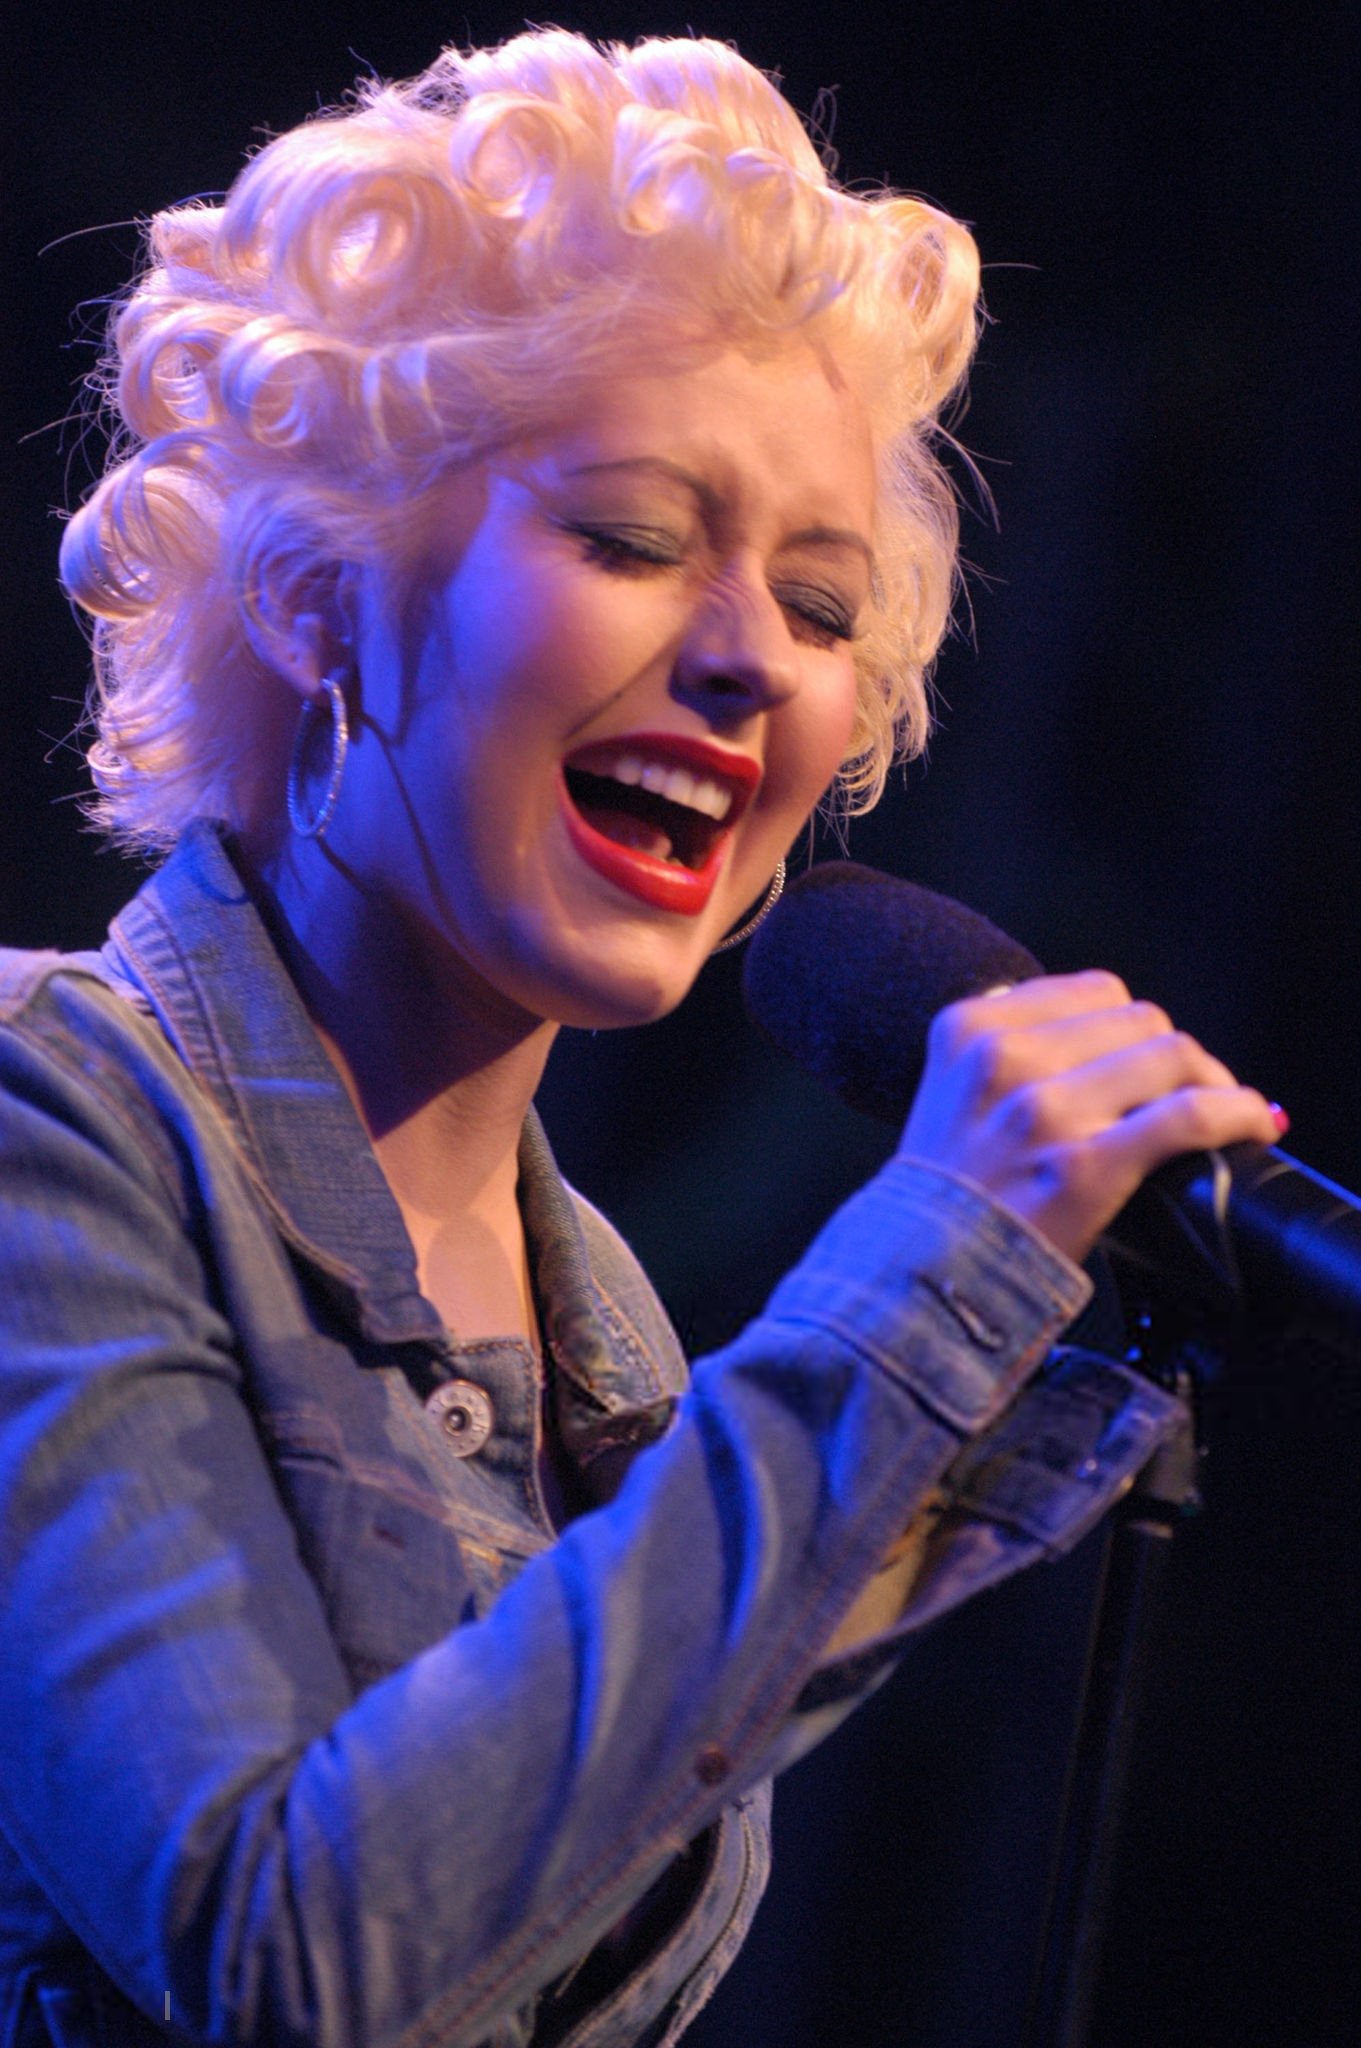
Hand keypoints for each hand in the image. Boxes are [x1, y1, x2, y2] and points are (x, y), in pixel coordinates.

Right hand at [898, 971, 1281, 1264]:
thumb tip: (1099, 1034)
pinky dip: (1238, 1113)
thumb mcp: (951, 1092)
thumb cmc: (943, 1199)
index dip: (1133, 1025)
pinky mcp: (1084, 1165)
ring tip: (1224, 1111)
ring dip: (1213, 1081)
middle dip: (1174, 1054)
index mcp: (968, 1029)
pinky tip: (1253, 1125)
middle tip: (1189, 1093)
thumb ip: (1010, 1050)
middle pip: (1138, 1017)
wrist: (918, 1281)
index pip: (1091, 990)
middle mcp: (1004, 1058)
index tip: (1146, 1057)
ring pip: (1172, 1055)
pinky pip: (1190, 1115)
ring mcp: (1043, 1110)